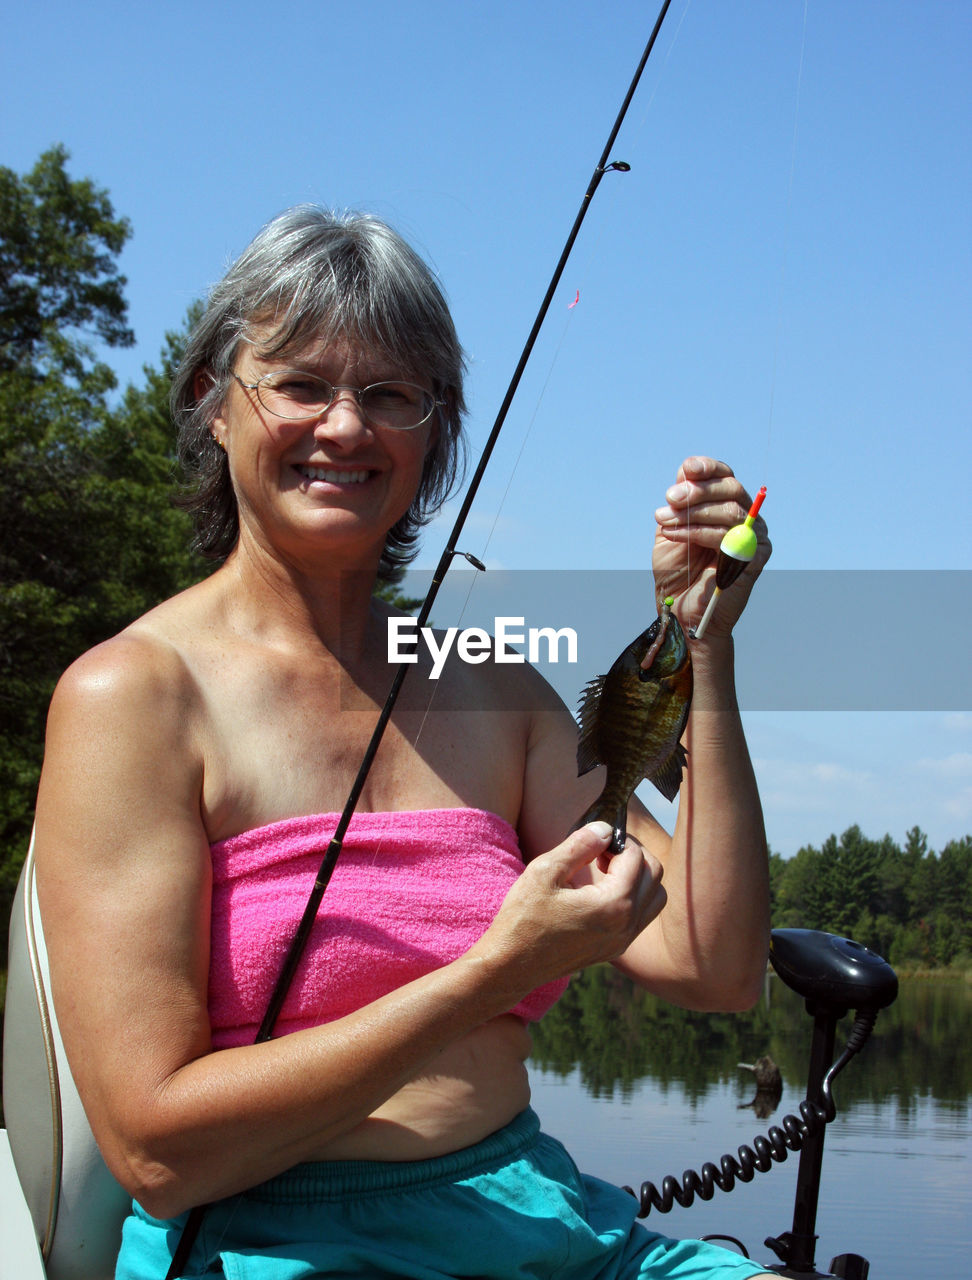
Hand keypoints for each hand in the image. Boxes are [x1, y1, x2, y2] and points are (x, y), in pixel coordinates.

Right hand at [476, 822, 666, 989]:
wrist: (512, 965)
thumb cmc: (523, 917)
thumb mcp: (545, 871)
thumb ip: (579, 845)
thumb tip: (604, 827)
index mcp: (613, 905)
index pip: (636, 857)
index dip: (617, 839)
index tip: (595, 838)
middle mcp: (626, 926)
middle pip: (654, 875)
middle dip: (633, 854)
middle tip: (602, 850)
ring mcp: (623, 941)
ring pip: (655, 898)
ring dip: (639, 877)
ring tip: (606, 870)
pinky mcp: (616, 949)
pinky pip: (642, 917)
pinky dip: (634, 897)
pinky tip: (602, 892)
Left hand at [652, 456, 770, 637]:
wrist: (682, 614)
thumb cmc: (678, 573)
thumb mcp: (671, 530)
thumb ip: (679, 503)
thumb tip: (685, 472)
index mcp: (727, 507)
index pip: (725, 477)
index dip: (708, 468)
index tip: (687, 468)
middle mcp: (746, 518)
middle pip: (731, 488)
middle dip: (698, 490)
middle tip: (670, 498)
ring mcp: (753, 538)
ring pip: (731, 511)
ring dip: (692, 513)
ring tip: (664, 522)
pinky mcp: (755, 558)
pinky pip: (729, 537)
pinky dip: (698, 532)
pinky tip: (674, 535)